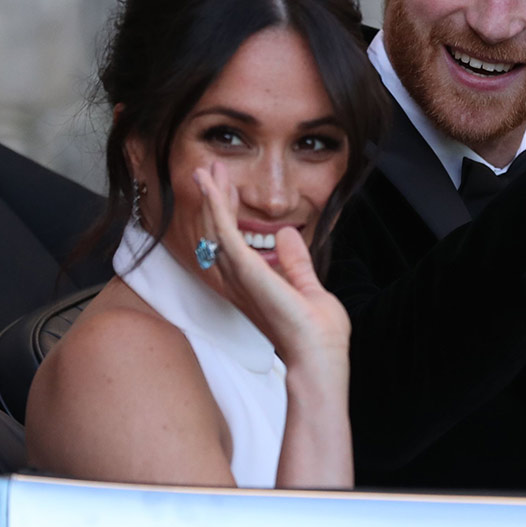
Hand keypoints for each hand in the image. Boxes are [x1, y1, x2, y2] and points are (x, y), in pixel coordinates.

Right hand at [193, 164, 349, 366]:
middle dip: (214, 199)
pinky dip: (216, 205)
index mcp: (252, 285)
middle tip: (211, 170)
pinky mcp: (246, 270)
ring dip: (211, 197)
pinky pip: (223, 231)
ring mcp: (239, 276)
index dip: (229, 212)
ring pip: (215, 228)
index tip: (230, 188)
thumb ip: (295, 262)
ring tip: (207, 170)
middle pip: (216, 232)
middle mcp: (238, 281)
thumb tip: (288, 235)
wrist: (319, 357)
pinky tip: (212, 185)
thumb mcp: (307, 287)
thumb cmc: (316, 335)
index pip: (232, 242)